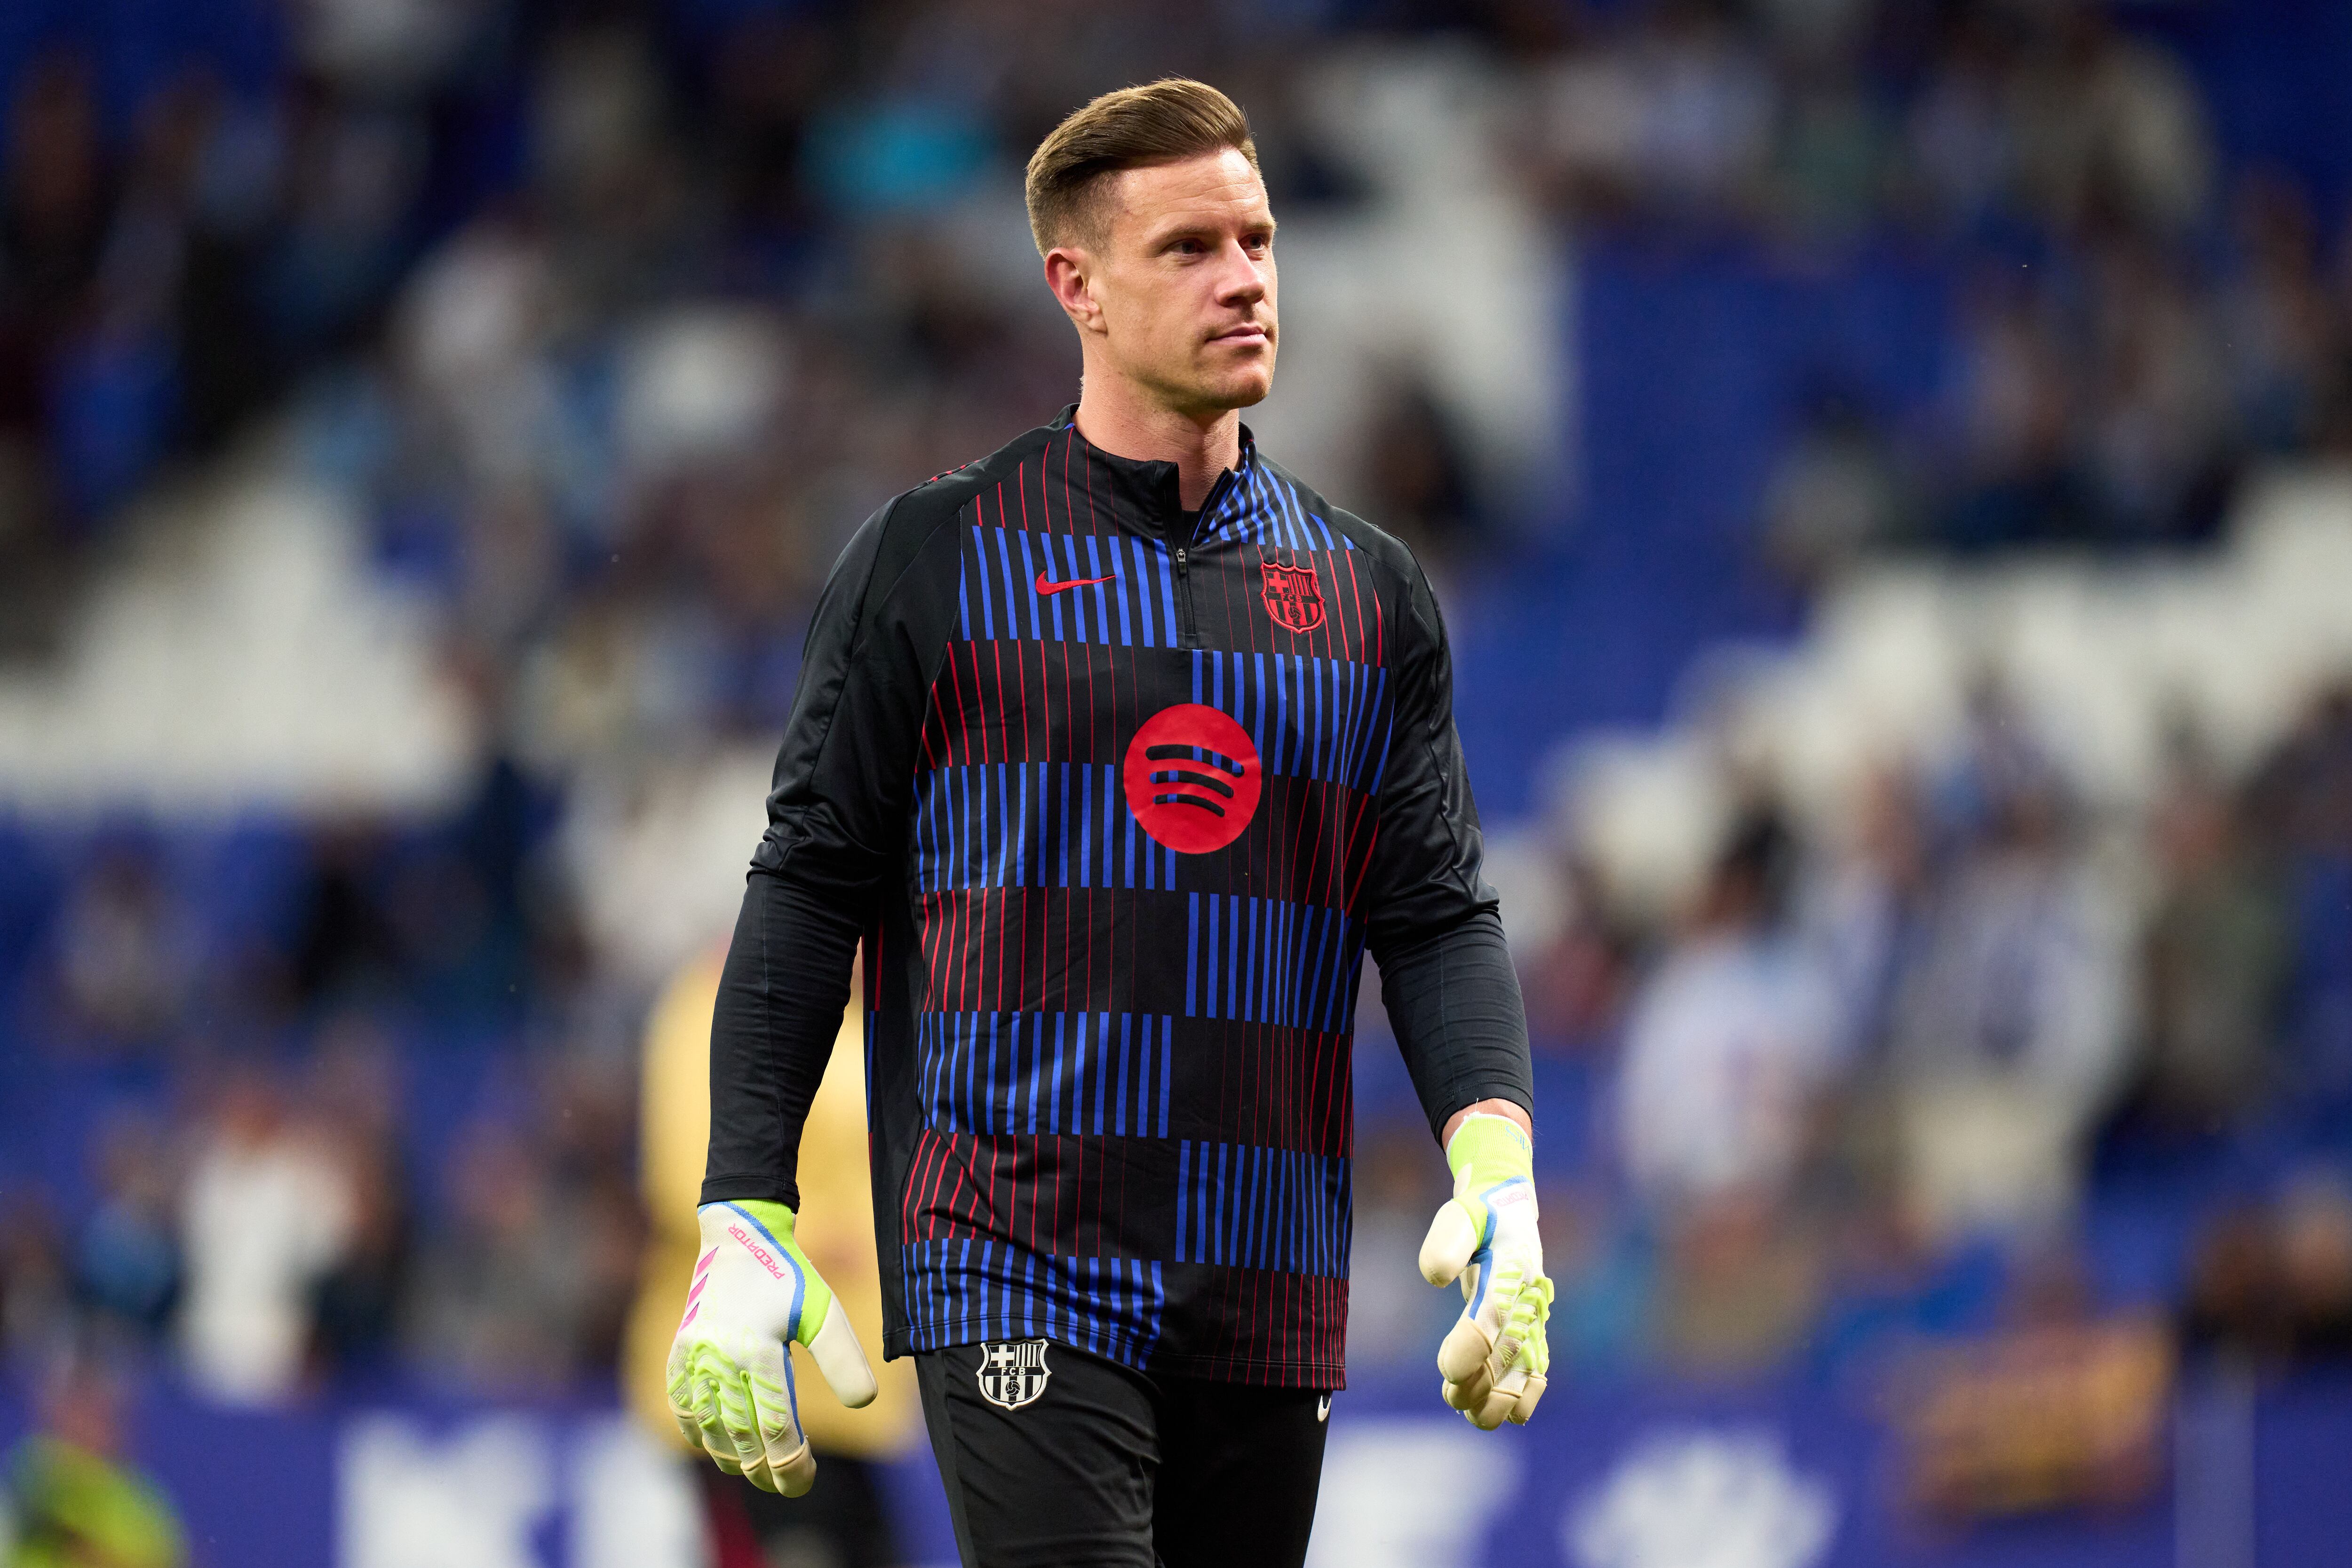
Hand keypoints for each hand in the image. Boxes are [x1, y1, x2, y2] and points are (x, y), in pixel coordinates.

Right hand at [667, 1199, 877, 1493]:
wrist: (739, 1237)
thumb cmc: (789, 1275)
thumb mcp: (824, 1312)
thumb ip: (843, 1358)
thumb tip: (864, 1403)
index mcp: (758, 1351)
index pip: (776, 1428)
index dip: (792, 1463)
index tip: (806, 1480)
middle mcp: (719, 1360)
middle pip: (742, 1439)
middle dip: (766, 1472)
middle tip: (787, 1486)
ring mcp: (693, 1358)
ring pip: (709, 1431)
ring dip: (733, 1459)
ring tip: (759, 1471)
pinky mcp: (678, 1353)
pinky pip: (682, 1409)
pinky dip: (699, 1434)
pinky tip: (720, 1446)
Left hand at [1418, 1113, 1551, 1429]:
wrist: (1508, 1213)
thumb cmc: (1479, 1214)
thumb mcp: (1461, 1215)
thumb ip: (1447, 1242)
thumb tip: (1436, 1277)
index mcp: (1516, 1268)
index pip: (1496, 1314)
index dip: (1474, 1346)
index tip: (1448, 1371)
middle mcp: (1531, 1299)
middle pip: (1513, 1354)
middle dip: (1483, 1384)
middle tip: (1452, 1396)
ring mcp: (1535, 1319)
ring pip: (1525, 1373)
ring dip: (1498, 1398)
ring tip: (1464, 1408)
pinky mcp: (1532, 1333)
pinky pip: (1535, 1373)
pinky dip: (1518, 1399)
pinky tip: (1493, 1412)